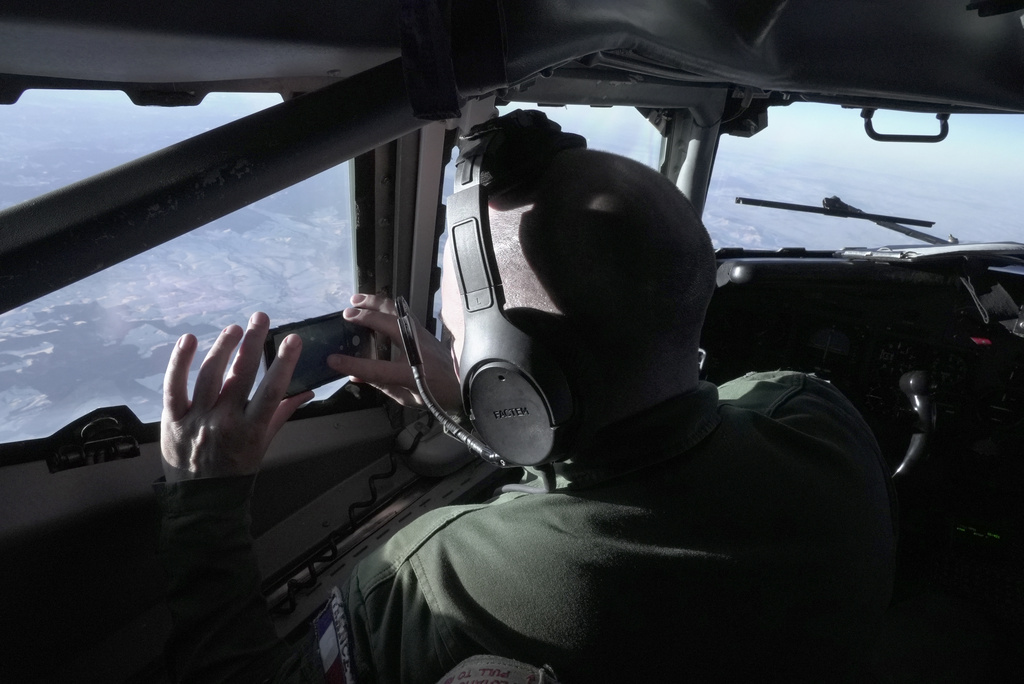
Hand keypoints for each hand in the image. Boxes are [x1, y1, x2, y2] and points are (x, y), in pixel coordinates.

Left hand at [161, 312, 313, 479]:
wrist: (201, 500)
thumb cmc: (237, 471)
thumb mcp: (264, 445)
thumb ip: (282, 414)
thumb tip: (306, 391)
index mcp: (251, 430)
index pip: (272, 391)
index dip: (284, 363)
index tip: (293, 339)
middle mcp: (224, 422)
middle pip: (241, 375)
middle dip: (253, 342)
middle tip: (260, 317)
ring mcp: (196, 419)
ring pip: (210, 375)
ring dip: (224, 347)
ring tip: (235, 329)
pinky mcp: (172, 418)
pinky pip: (174, 386)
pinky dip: (180, 362)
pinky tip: (190, 339)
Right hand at [327, 294, 461, 412]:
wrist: (463, 384)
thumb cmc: (435, 395)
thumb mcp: (406, 398)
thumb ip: (380, 385)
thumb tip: (354, 376)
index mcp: (411, 373)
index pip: (376, 368)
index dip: (352, 364)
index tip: (333, 360)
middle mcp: (417, 348)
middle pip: (388, 323)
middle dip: (364, 316)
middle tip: (346, 313)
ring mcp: (422, 335)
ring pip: (397, 310)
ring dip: (375, 302)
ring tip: (357, 299)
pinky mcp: (424, 329)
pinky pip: (403, 312)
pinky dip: (386, 306)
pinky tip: (376, 305)